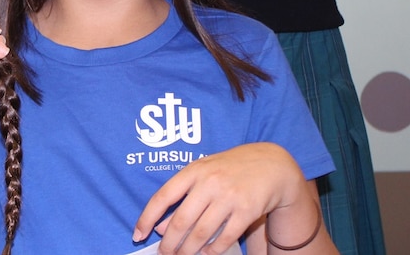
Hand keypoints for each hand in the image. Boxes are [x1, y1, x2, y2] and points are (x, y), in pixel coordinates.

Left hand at [133, 143, 305, 254]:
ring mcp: (229, 196)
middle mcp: (210, 182)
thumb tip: (160, 227)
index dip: (147, 218)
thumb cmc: (230, 169)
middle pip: (181, 220)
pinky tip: (205, 254)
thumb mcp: (203, 174)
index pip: (163, 197)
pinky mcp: (247, 211)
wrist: (271, 164)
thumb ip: (181, 197)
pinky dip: (212, 250)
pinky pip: (225, 237)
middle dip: (168, 243)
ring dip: (188, 250)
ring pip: (201, 232)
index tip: (138, 234)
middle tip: (163, 253)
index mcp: (194, 170)